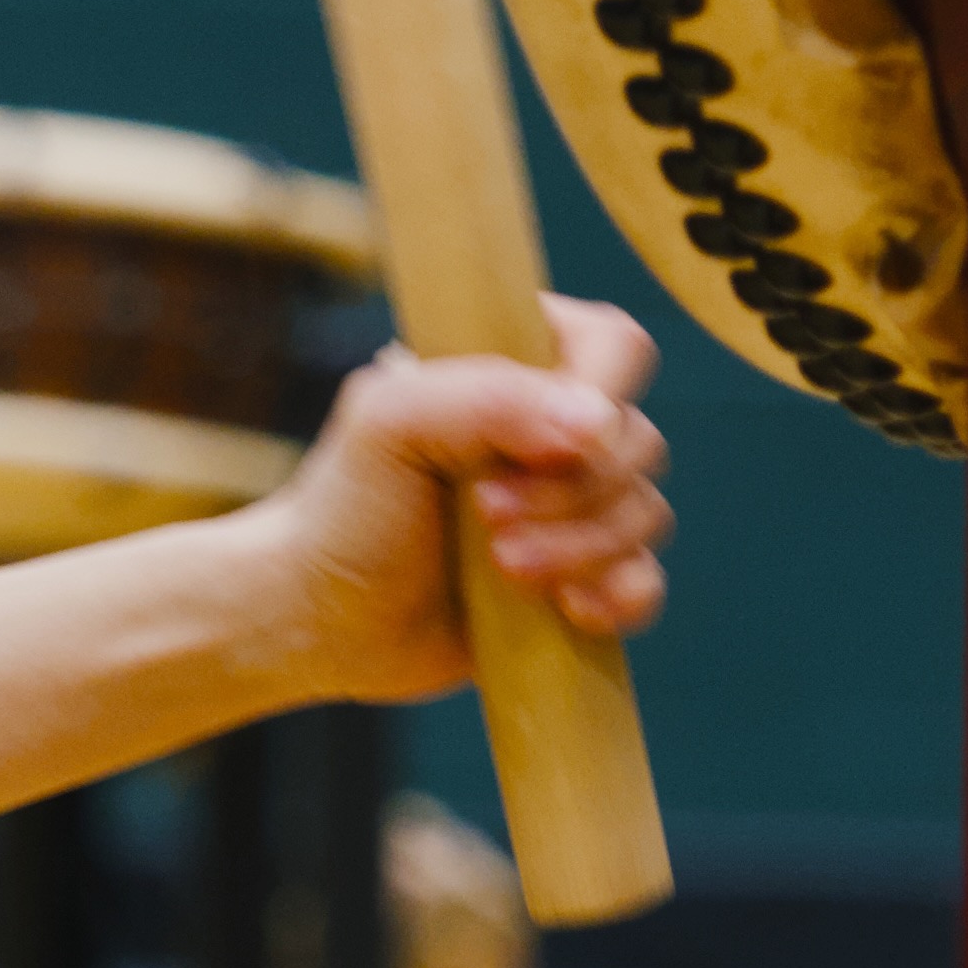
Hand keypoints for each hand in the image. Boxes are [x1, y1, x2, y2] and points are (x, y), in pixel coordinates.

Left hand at [258, 297, 669, 698]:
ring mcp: (571, 506)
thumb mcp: (388, 423)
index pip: (612, 347)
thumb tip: (596, 423)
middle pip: (637, 439)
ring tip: (503, 570)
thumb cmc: (345, 507)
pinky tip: (566, 610)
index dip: (600, 394)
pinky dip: (619, 597)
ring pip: (645, 512)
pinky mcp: (579, 576)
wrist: (323, 620)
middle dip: (572, 491)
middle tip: (485, 516)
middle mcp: (552, 430)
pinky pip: (644, 581)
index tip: (541, 445)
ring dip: (582, 548)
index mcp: (513, 366)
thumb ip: (487, 398)